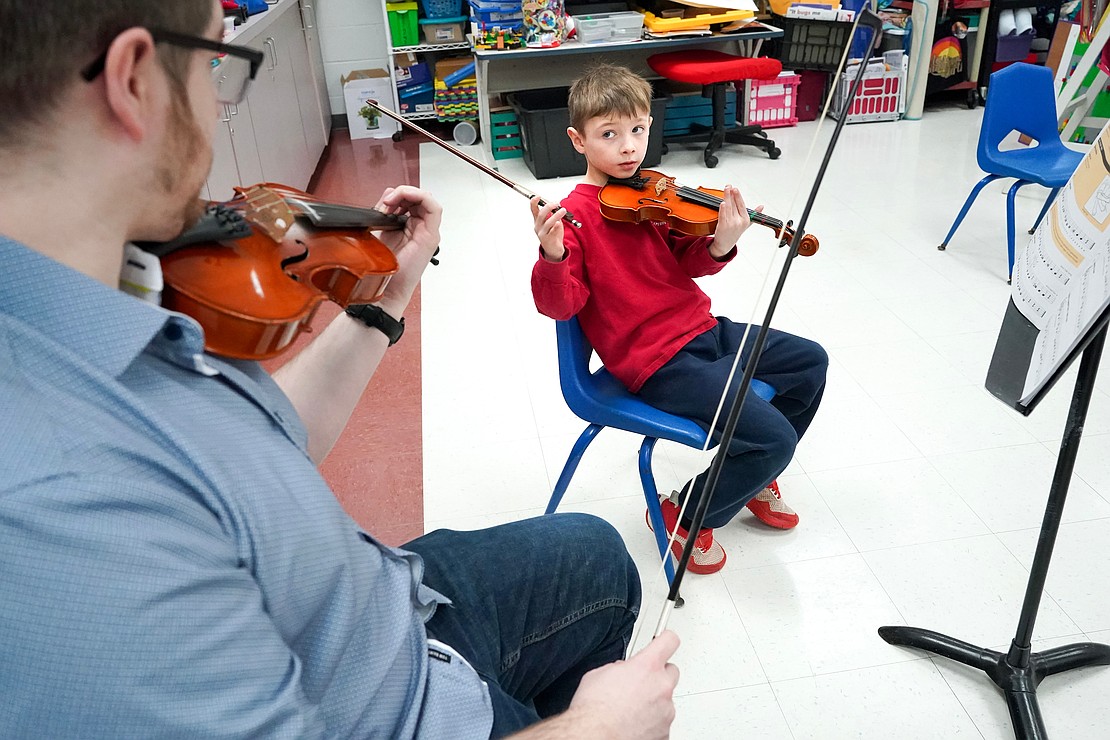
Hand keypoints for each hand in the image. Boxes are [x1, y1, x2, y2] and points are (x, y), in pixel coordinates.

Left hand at [372, 185, 441, 316]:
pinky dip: (419, 197)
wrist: (387, 287)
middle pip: (419, 198)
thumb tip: (387, 196)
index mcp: (410, 227)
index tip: (384, 202)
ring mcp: (428, 232)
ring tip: (392, 202)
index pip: (411, 200)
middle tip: (387, 202)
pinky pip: (434, 208)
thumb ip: (385, 212)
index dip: (398, 195)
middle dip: (401, 194)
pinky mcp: (430, 236)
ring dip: (408, 194)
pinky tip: (404, 199)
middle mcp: (422, 228)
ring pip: (427, 199)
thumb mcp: (380, 231)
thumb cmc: (385, 268)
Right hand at [530, 195, 566, 261]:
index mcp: (538, 221)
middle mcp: (538, 226)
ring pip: (548, 223)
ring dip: (556, 215)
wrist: (553, 250)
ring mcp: (542, 233)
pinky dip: (556, 226)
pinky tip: (558, 223)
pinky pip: (552, 231)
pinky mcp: (548, 239)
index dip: (534, 202)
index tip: (537, 196)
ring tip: (563, 210)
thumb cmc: (553, 235)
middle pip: (541, 215)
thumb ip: (553, 215)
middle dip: (548, 207)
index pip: (533, 210)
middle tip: (556, 203)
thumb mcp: (552, 222)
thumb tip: (557, 206)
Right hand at [566, 630, 680, 739]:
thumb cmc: (594, 711)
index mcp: (646, 666)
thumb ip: (619, 667)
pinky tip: (634, 723)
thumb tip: (623, 670)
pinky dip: (652, 722)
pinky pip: (662, 721)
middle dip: (658, 675)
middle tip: (641, 682)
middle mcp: (661, 686)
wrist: (595, 737)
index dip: (665, 640)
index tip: (664, 641)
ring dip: (653, 701)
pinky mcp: (665, 732)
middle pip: (671, 671)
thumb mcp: (599, 674)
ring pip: (666, 699)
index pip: (669, 641)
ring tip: (631, 709)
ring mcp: (666, 711)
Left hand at [710, 185, 757, 258]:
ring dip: (727, 197)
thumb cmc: (734, 233)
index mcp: (745, 219)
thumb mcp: (746, 224)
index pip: (741, 205)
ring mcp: (731, 224)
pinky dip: (723, 209)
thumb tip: (762, 206)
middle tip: (729, 186)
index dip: (738, 196)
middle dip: (731, 194)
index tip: (735, 189)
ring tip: (725, 190)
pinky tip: (722, 202)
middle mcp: (739, 221)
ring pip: (729, 208)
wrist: (725, 245)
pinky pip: (723, 216)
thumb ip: (754, 214)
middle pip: (734, 204)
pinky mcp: (723, 226)